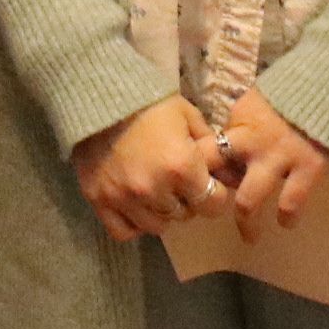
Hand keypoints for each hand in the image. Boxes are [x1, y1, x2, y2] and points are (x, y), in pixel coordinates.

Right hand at [70, 95, 222, 241]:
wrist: (100, 97)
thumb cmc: (150, 104)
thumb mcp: (188, 116)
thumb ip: (211, 146)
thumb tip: (228, 171)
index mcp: (181, 166)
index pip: (212, 204)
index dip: (215, 195)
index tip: (208, 185)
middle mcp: (154, 189)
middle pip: (184, 215)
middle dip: (187, 201)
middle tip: (179, 183)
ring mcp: (124, 198)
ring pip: (157, 226)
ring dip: (162, 212)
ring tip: (157, 191)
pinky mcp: (100, 201)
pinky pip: (124, 231)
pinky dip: (134, 223)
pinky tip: (136, 205)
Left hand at [213, 87, 328, 238]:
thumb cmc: (293, 93)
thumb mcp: (257, 102)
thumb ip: (240, 126)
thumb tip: (224, 151)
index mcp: (237, 121)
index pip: (204, 149)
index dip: (197, 169)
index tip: (198, 185)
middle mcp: (251, 140)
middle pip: (214, 173)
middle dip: (207, 197)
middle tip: (212, 214)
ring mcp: (279, 156)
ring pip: (248, 200)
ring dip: (247, 224)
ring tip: (250, 237)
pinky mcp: (308, 167)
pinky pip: (291, 202)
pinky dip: (288, 216)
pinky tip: (287, 222)